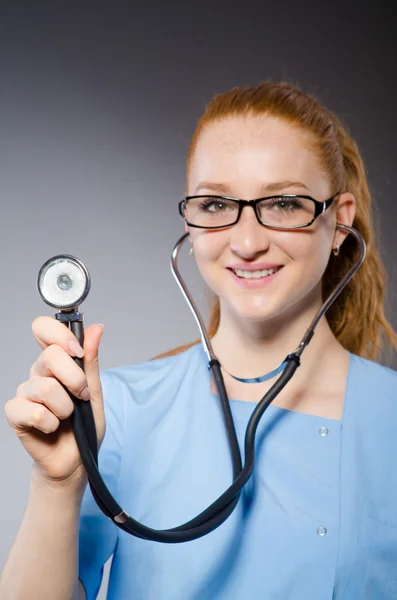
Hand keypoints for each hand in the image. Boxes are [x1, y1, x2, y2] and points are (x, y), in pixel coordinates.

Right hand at [5, 317, 104, 486]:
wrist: (75, 460)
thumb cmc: (84, 425)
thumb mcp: (94, 390)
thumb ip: (91, 361)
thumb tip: (96, 328)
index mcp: (56, 362)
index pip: (44, 328)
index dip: (59, 334)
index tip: (77, 351)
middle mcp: (38, 373)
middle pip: (50, 355)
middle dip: (74, 379)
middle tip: (82, 396)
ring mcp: (25, 393)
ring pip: (46, 387)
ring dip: (66, 407)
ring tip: (67, 417)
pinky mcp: (16, 414)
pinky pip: (36, 412)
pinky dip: (52, 423)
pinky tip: (53, 428)